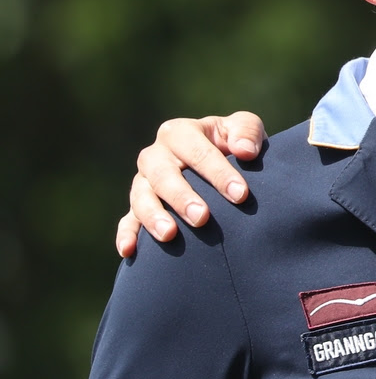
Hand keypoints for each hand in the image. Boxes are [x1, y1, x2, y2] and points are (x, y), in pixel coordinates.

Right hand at [114, 112, 268, 256]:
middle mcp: (156, 155)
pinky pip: (127, 220)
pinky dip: (126, 234)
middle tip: (202, 218)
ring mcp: (144, 181)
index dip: (218, 172)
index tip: (240, 194)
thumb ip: (247, 132)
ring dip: (153, 216)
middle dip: (182, 197)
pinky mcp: (139, 205)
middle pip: (162, 174)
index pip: (197, 151)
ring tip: (169, 235)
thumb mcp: (245, 128)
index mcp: (180, 133)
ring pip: (141, 197)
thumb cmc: (235, 144)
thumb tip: (244, 150)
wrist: (225, 163)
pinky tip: (129, 250)